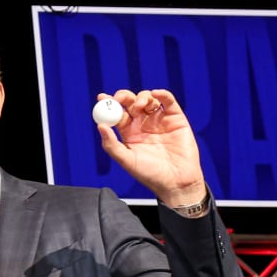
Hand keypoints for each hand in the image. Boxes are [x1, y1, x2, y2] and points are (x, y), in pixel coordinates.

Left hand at [96, 88, 206, 208]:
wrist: (176, 181)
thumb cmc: (150, 174)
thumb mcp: (126, 161)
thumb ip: (111, 144)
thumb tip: (100, 125)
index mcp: (129, 133)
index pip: (116, 114)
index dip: (109, 104)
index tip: (102, 98)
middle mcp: (143, 124)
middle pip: (130, 103)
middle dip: (124, 96)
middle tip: (120, 98)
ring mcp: (159, 120)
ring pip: (148, 99)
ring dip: (141, 97)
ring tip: (139, 107)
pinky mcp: (175, 118)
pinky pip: (168, 101)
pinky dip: (162, 94)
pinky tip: (155, 94)